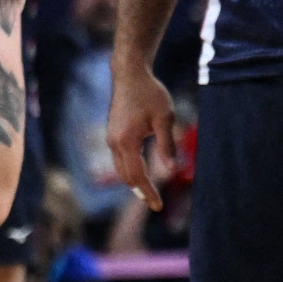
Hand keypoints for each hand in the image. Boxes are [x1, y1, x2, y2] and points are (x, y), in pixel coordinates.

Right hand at [108, 61, 183, 212]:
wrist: (130, 75)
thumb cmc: (150, 93)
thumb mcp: (164, 118)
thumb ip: (166, 145)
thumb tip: (171, 169)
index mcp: (126, 141)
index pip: (137, 176)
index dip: (148, 192)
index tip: (157, 206)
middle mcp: (114, 143)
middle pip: (126, 177)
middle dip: (140, 191)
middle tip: (155, 203)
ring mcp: (111, 138)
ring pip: (120, 169)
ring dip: (134, 181)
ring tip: (149, 192)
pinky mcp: (112, 134)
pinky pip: (119, 159)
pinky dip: (130, 169)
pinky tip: (141, 173)